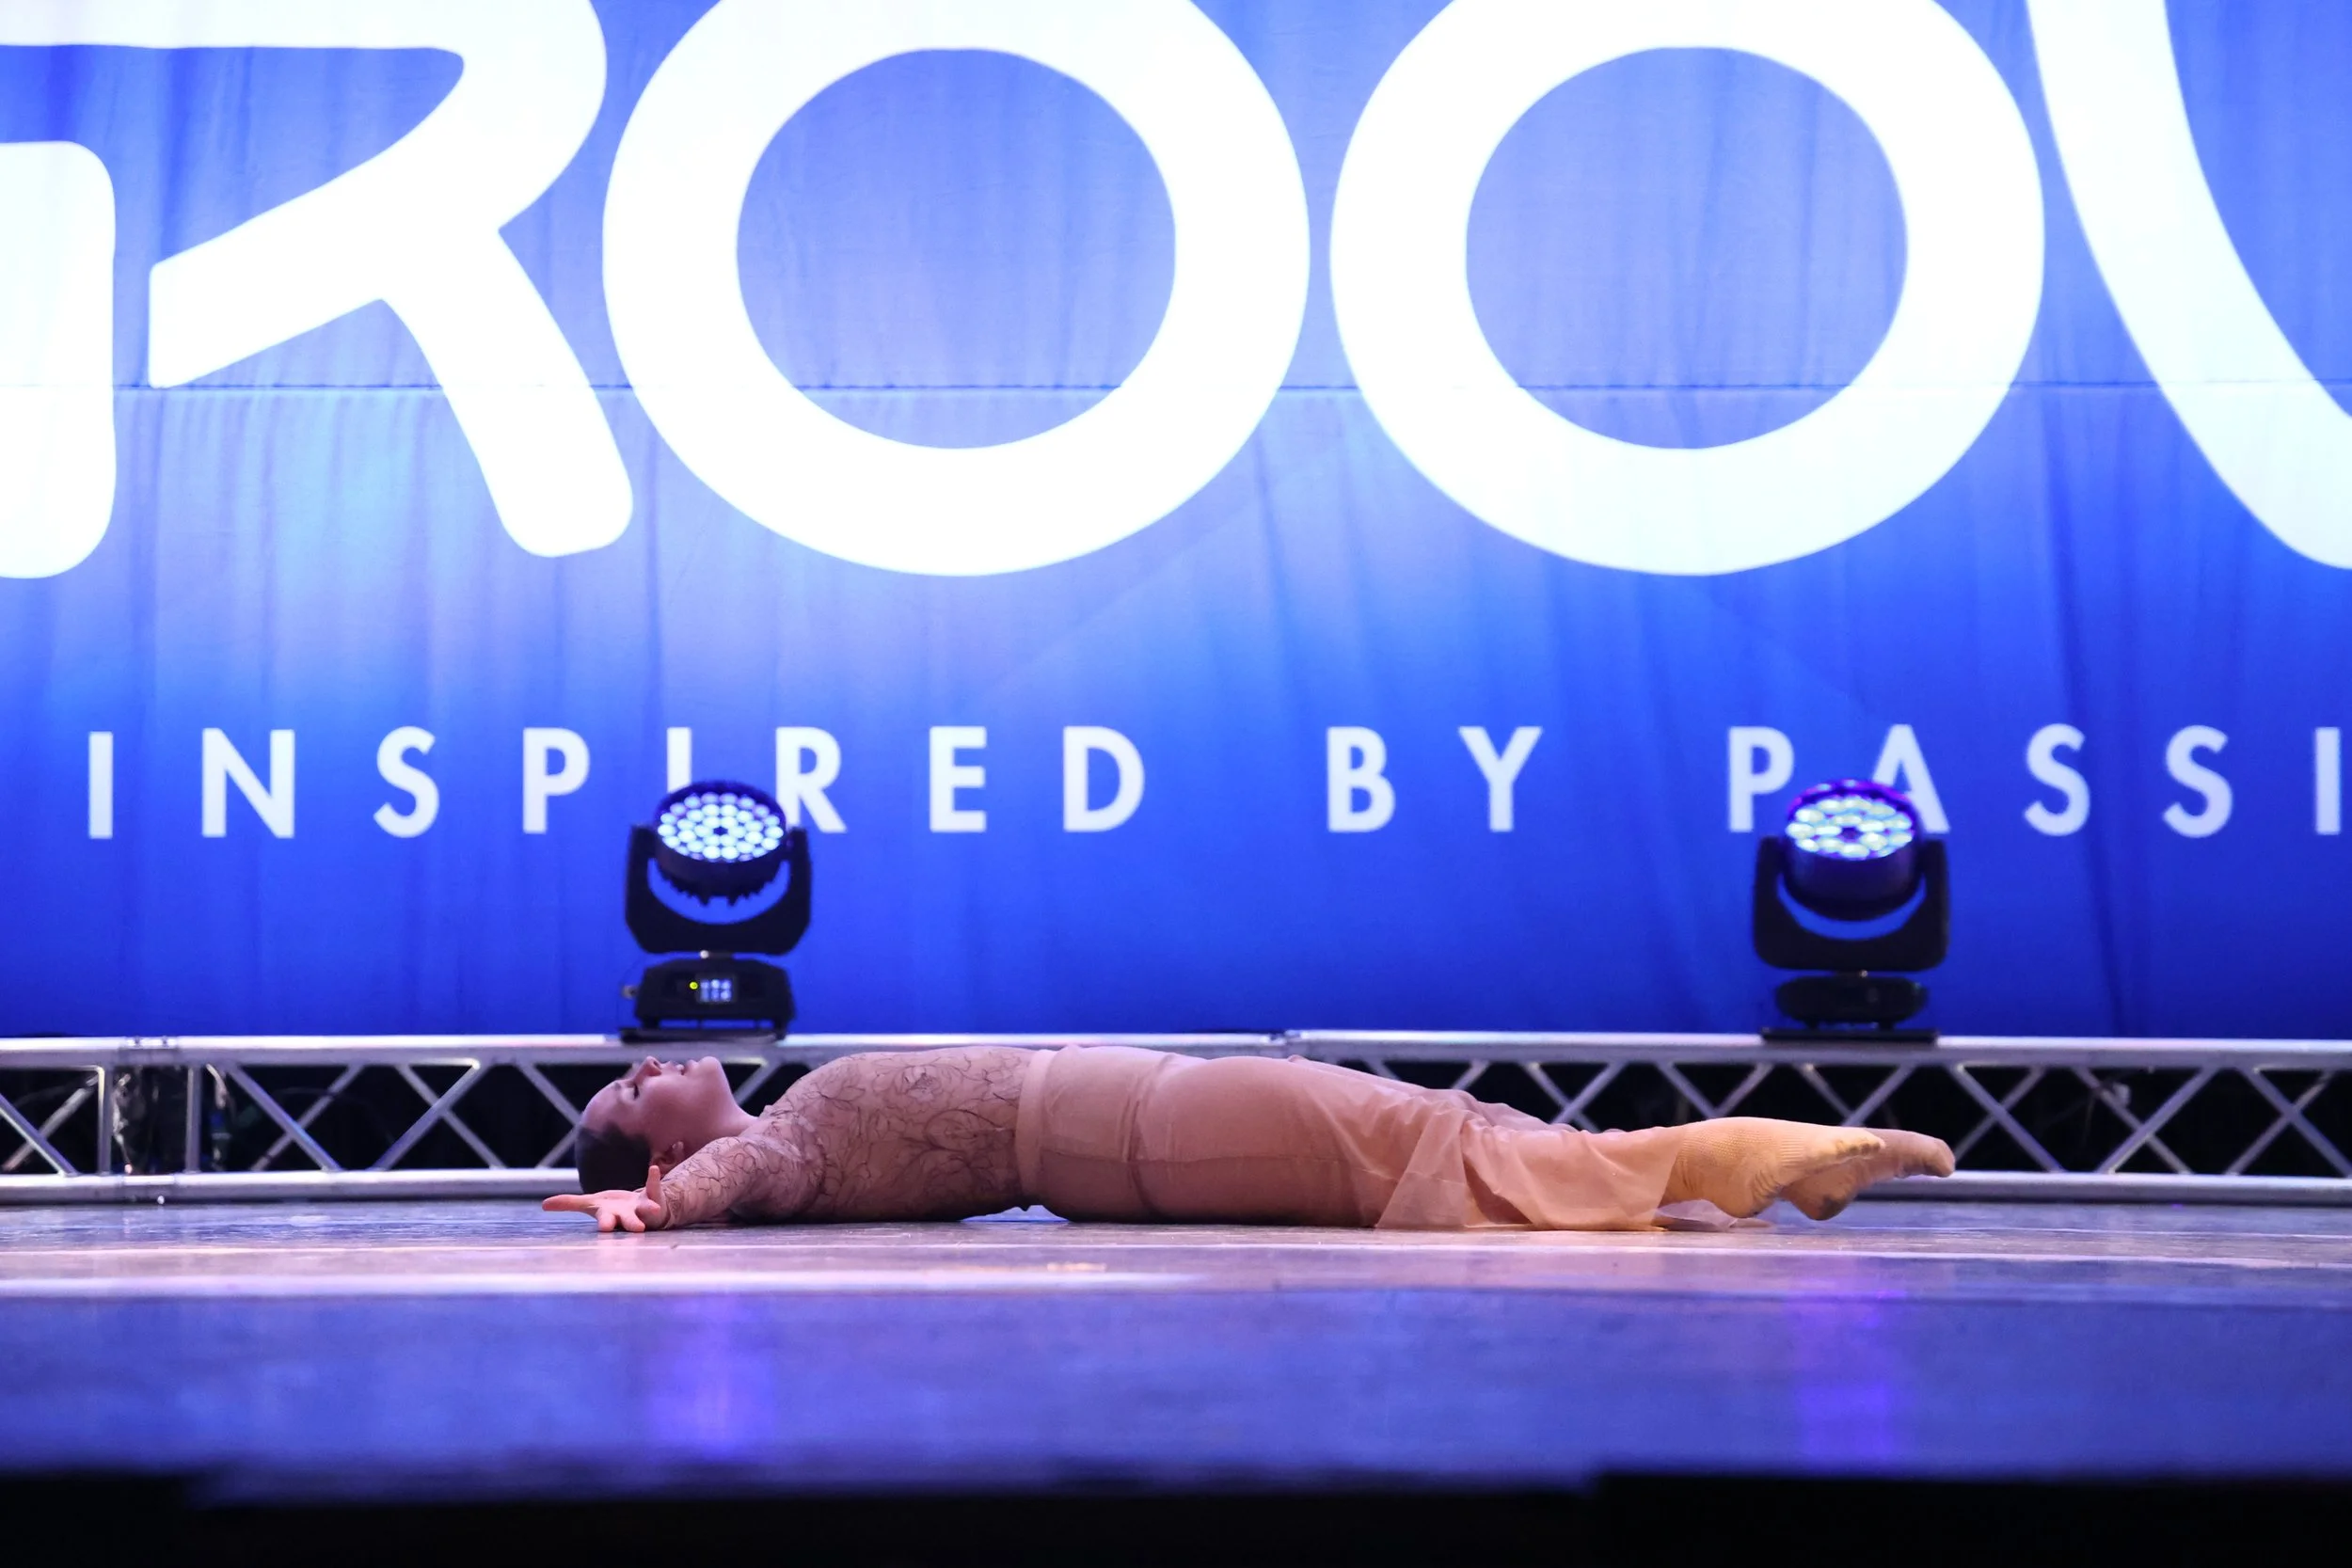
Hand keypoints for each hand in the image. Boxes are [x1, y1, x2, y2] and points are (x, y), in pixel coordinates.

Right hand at [542, 1163, 670, 1231]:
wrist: (639, 1213)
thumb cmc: (612, 1210)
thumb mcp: (590, 1204)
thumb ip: (569, 1203)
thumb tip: (543, 1204)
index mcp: (610, 1217)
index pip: (606, 1221)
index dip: (606, 1224)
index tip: (605, 1228)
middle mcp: (627, 1216)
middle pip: (629, 1221)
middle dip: (631, 1223)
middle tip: (637, 1229)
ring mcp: (642, 1208)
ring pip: (646, 1210)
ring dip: (650, 1209)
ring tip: (655, 1208)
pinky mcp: (653, 1197)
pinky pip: (654, 1187)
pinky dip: (653, 1178)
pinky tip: (654, 1169)